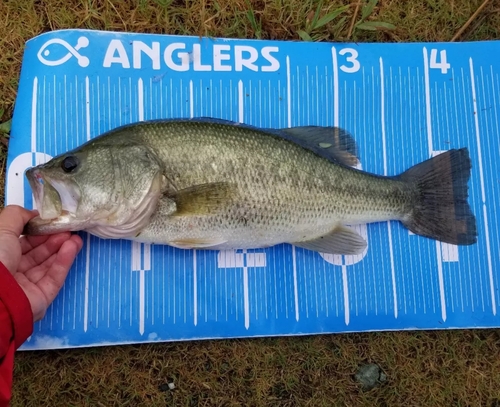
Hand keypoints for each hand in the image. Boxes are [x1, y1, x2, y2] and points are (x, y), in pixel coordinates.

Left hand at [0, 205, 82, 321]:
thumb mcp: (2, 229)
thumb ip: (18, 216)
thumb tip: (33, 213)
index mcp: (0, 257)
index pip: (23, 242)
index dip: (38, 231)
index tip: (52, 222)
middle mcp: (12, 271)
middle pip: (38, 253)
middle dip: (54, 239)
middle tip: (68, 228)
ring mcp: (27, 285)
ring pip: (48, 264)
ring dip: (62, 248)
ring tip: (75, 237)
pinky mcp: (41, 296)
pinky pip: (54, 277)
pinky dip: (64, 261)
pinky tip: (72, 247)